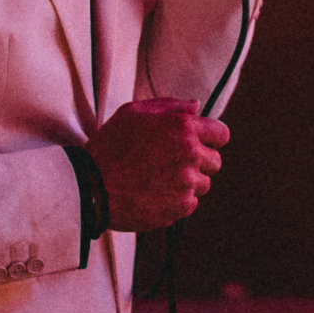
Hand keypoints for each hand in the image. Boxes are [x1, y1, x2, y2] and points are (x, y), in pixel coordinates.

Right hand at [86, 98, 229, 229]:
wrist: (91, 186)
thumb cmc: (109, 146)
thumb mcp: (133, 112)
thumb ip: (170, 106)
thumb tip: (196, 107)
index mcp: (182, 127)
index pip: (221, 134)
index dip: (211, 138)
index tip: (199, 144)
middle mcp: (190, 153)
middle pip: (215, 161)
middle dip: (198, 162)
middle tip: (170, 163)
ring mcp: (186, 182)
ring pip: (203, 184)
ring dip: (187, 182)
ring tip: (158, 179)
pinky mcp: (180, 206)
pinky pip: (190, 203)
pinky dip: (176, 200)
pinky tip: (154, 193)